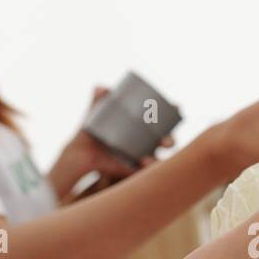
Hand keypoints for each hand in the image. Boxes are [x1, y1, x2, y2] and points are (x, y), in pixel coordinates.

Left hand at [51, 87, 173, 196]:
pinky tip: (144, 162)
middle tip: (165, 140)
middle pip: (167, 139)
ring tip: (155, 154)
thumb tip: (103, 88)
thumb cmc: (90, 132)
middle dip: (171, 139)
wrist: (80, 154)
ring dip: (161, 157)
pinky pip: (148, 170)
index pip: (163, 119)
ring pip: (161, 156)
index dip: (173, 113)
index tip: (177, 107)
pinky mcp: (135, 169)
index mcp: (141, 127)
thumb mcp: (94, 112)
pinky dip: (150, 166)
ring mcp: (142, 156)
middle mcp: (146, 142)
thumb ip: (97, 97)